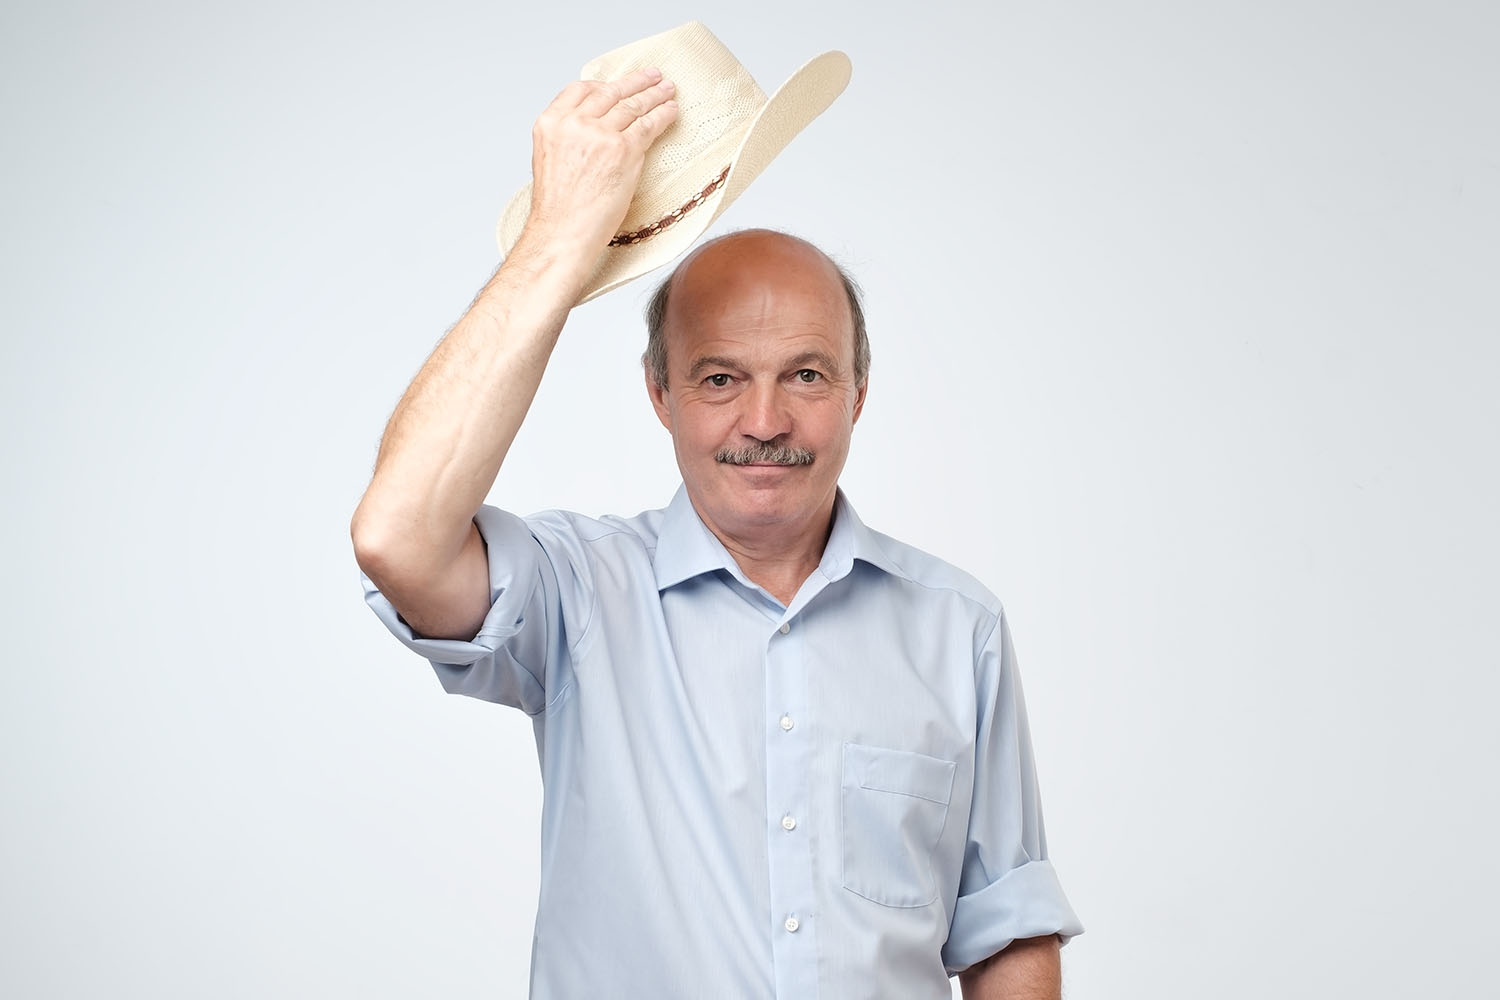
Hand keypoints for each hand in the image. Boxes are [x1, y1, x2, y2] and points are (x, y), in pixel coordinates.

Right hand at [521, 68, 678, 252]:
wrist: (564, 232)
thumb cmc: (558, 208)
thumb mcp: (550, 160)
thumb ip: (568, 138)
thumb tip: (592, 129)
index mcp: (550, 123)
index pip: (579, 90)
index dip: (603, 84)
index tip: (616, 84)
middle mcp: (574, 123)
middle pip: (610, 93)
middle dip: (635, 83)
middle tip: (652, 76)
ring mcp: (600, 134)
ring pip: (632, 106)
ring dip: (654, 96)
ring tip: (667, 90)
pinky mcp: (624, 149)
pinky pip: (649, 125)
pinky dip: (663, 115)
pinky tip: (671, 111)